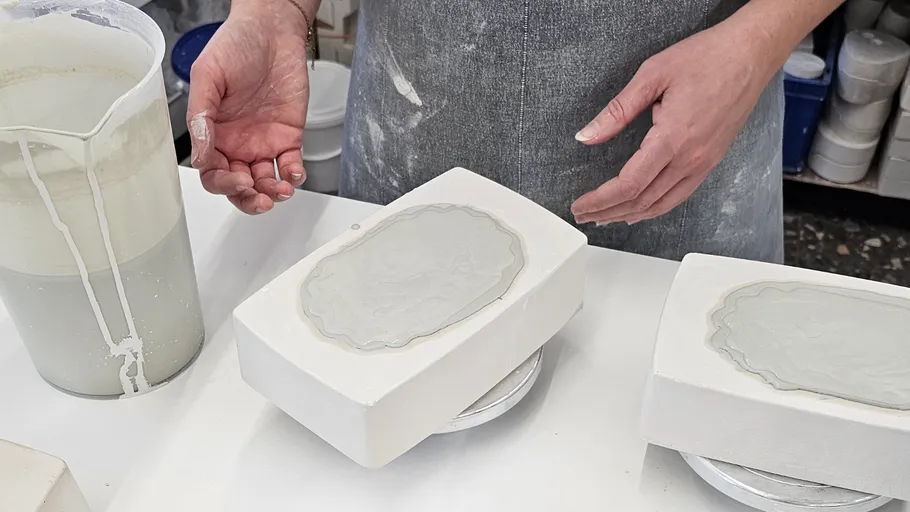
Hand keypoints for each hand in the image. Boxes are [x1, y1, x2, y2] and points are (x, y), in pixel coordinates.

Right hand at [186, 0, 310, 214]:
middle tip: (260, 198)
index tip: (236, 181)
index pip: (212, 173)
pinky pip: (290, 165)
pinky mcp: (289, 137)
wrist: (272, 30)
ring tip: (280, 190)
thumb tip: (201, 154)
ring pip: (265, 182)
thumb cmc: (235, 46)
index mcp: (212, 133)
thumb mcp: (207, 76)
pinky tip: (294, 175)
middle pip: (238, 186)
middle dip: (248, 199)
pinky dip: (293, 176)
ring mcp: (263, 142)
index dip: (222, 184)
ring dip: (272, 193)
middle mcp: (236, 143)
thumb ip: (201, 115)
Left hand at [570, 22, 775, 225]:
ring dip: (629, 214)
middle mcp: (690, 158)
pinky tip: (640, 209)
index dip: (600, 200)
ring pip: (661, 204)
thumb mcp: (652, 74)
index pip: (629, 184)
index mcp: (672, 138)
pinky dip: (655, 208)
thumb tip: (587, 136)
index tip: (580, 205)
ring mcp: (704, 163)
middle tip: (583, 215)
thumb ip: (617, 111)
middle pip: (642, 201)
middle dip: (608, 212)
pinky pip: (680, 195)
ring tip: (604, 217)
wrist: (751, 54)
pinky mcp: (711, 160)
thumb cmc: (707, 57)